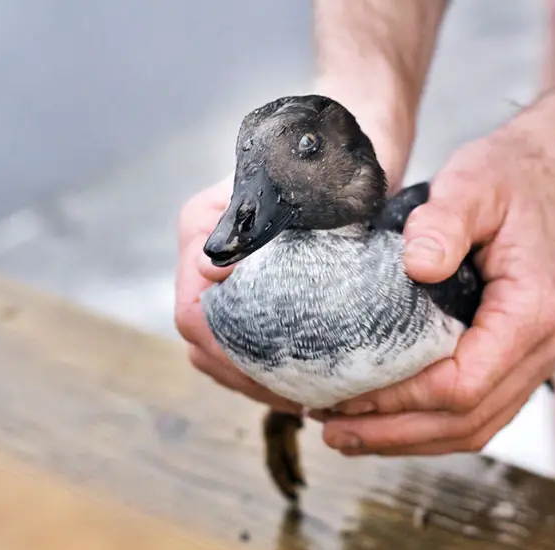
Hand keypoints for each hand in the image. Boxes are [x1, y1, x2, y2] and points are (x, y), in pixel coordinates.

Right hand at [174, 97, 411, 413]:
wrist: (362, 144)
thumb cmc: (336, 161)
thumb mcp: (307, 193)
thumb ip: (259, 229)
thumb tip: (213, 277)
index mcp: (204, 229)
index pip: (192, 313)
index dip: (230, 355)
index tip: (281, 378)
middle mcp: (207, 253)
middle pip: (204, 341)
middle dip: (248, 377)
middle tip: (303, 399)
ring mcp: (230, 274)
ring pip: (224, 349)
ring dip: (261, 379)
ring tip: (311, 397)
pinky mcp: (258, 288)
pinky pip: (249, 342)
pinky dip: (274, 367)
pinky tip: (313, 379)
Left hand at [317, 115, 554, 454]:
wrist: (551, 178)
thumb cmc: (511, 180)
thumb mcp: (474, 184)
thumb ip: (444, 222)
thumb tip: (417, 266)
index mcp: (533, 311)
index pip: (464, 384)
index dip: (402, 398)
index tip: (348, 393)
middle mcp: (543, 348)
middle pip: (466, 420)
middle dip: (395, 433)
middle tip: (333, 430)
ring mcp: (535, 359)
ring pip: (473, 427)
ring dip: (408, 439)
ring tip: (348, 434)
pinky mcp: (517, 359)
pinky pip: (478, 411)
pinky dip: (430, 425)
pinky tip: (389, 420)